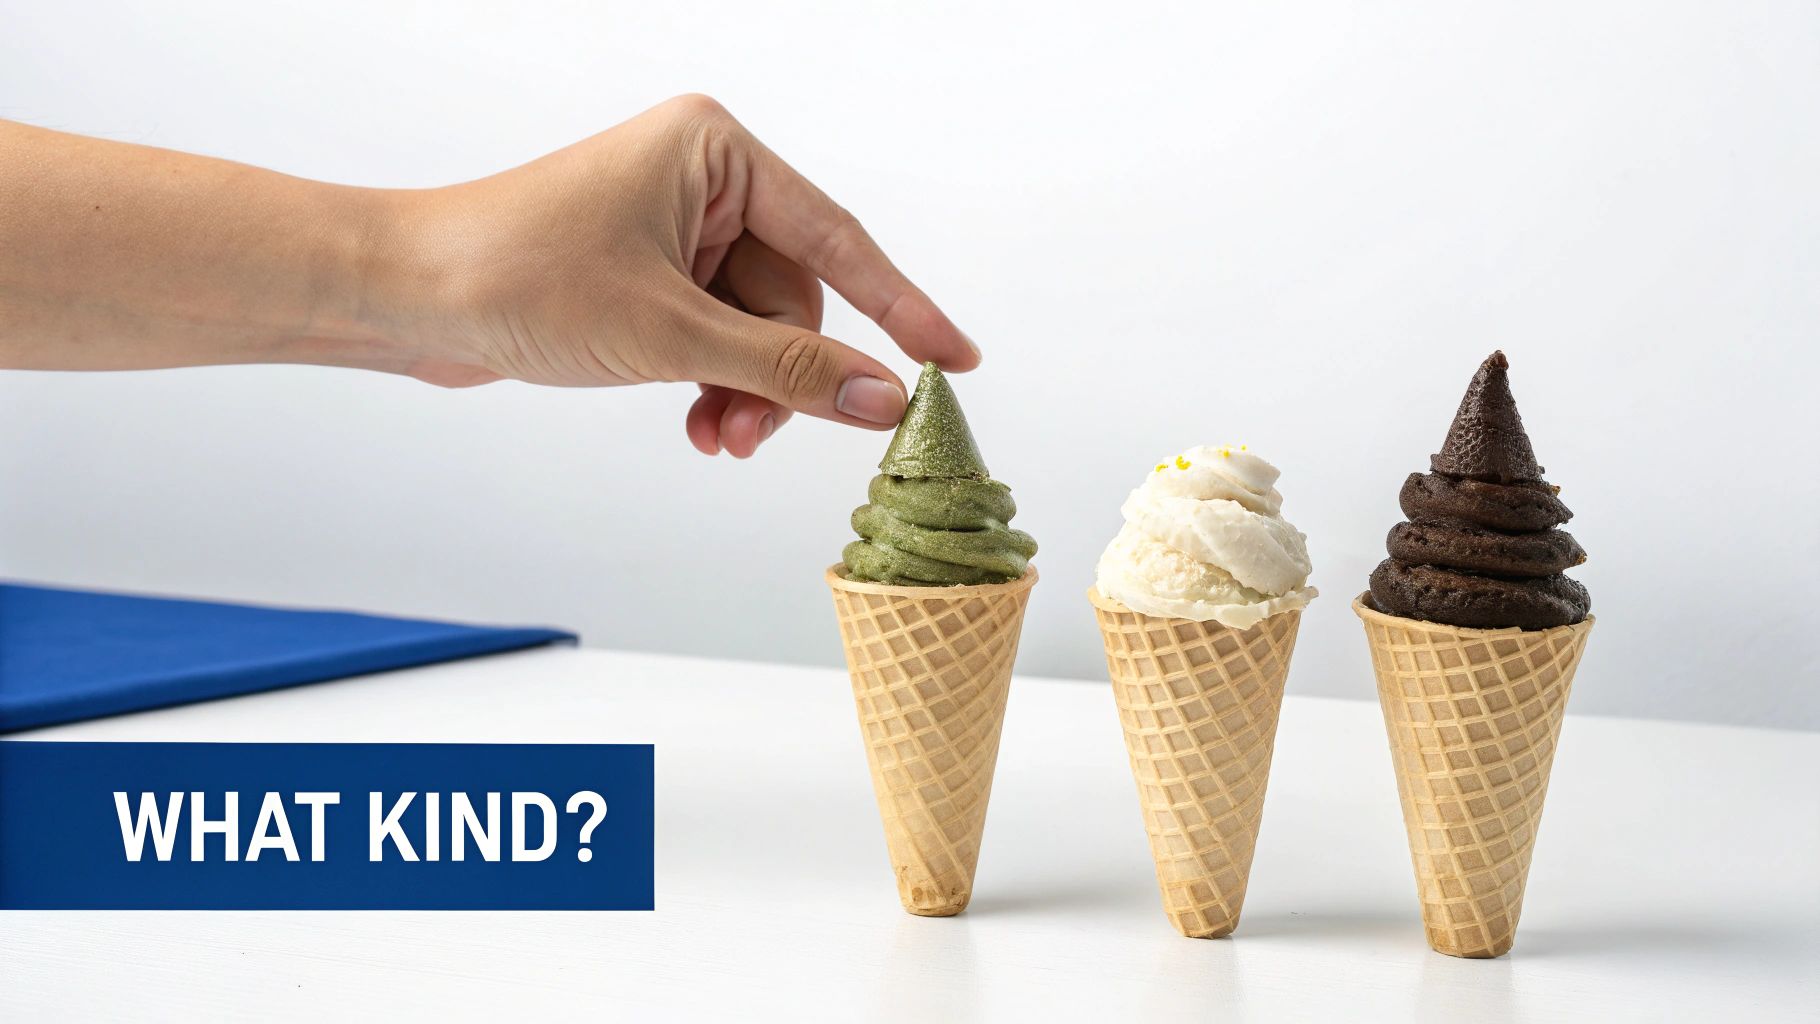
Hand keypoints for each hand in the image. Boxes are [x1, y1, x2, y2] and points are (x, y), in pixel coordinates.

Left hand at [387, 95, 979, 456]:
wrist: (402, 293)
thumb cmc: (514, 274)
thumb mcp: (669, 333)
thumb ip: (787, 371)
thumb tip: (883, 400)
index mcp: (716, 151)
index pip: (838, 240)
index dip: (903, 309)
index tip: (956, 361)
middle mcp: (701, 179)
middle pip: (794, 299)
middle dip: (781, 378)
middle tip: (754, 437)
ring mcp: (672, 228)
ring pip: (756, 330)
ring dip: (745, 392)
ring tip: (717, 438)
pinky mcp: (647, 273)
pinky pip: (716, 337)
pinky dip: (715, 384)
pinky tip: (697, 423)